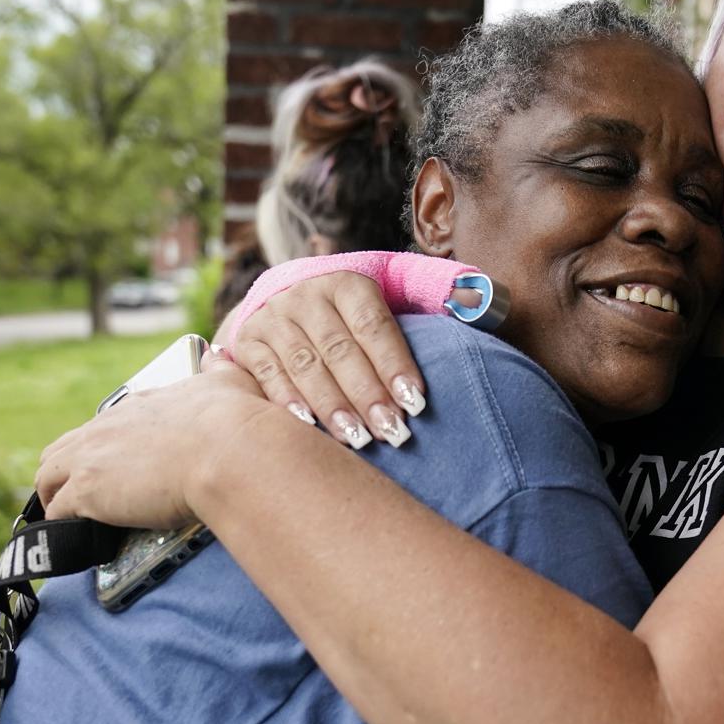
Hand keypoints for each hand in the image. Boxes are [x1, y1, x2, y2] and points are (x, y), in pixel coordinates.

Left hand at [36, 360, 272, 528]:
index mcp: (139, 407)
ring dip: (55, 499)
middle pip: (61, 450)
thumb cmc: (235, 421)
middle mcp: (107, 427)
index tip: (110, 470)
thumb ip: (219, 369)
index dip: (102, 452)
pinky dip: (63, 525)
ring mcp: (92, 458)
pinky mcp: (88, 491)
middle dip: (62, 474)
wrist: (230, 451)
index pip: (102, 429)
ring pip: (47, 478)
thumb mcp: (229, 383)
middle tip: (75, 498)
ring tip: (68, 521)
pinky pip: (57, 511)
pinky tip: (78, 538)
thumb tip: (217, 354)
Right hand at [228, 271, 427, 449]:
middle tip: (393, 432)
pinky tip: (308, 428)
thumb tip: (477, 296)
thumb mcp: (389, 291)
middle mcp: (306, 296)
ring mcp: (273, 318)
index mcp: (347, 283)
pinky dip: (287, 402)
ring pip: (305, 364)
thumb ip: (432, 293)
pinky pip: (267, 375)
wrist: (283, 303)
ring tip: (359, 440)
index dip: (395, 363)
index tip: (417, 401)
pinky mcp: (246, 342)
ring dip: (333, 406)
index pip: (374, 325)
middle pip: (340, 349)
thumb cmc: (352, 315)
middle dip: (368, 394)